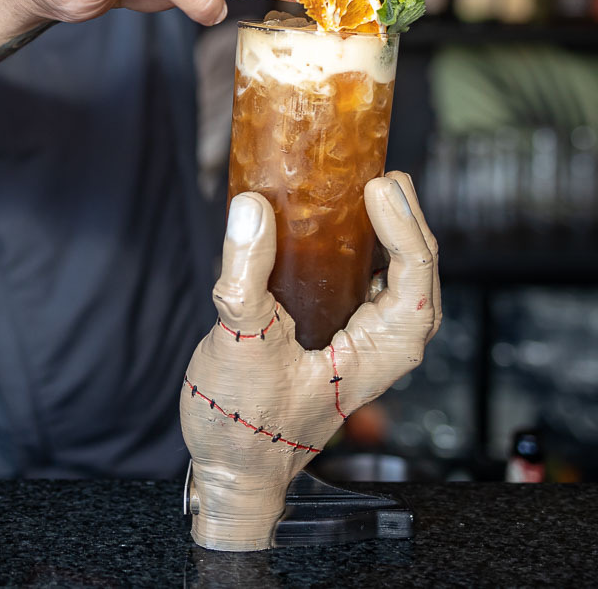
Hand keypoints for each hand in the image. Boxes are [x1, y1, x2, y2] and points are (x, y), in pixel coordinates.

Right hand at [180, 171, 439, 551]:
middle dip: (406, 221)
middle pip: (414, 274)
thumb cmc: (244, 428)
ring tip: (372, 189)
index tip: (377, 187)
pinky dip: (359, 250)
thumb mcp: (241, 346)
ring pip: (391, 278)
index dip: (403, 227)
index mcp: (375, 356)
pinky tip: (337, 228)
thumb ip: (245, 277)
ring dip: (388, 233)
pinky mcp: (332, 338)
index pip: (413, 281)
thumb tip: (251, 209)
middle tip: (383, 176)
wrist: (233, 471)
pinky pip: (360, 285)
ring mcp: (357, 343)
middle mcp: (377, 348)